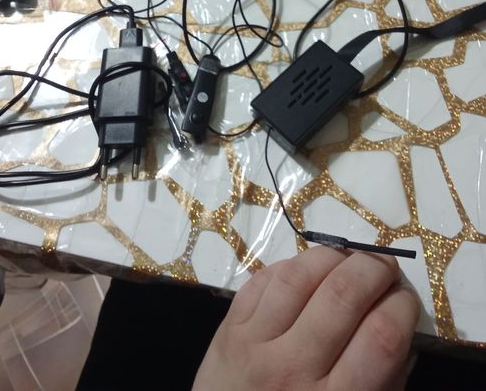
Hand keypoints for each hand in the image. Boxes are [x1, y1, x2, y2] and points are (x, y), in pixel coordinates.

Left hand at [193, 246, 418, 390]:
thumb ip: (386, 380)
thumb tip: (402, 325)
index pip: (381, 336)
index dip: (403, 307)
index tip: (407, 299)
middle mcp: (293, 368)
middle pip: (342, 295)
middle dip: (374, 269)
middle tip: (386, 268)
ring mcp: (255, 343)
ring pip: (299, 276)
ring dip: (333, 256)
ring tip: (350, 259)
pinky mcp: (229, 327)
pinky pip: (264, 279)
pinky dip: (292, 265)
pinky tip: (309, 270)